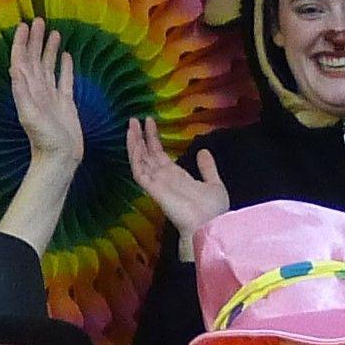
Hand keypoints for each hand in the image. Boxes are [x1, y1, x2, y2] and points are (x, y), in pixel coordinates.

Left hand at [8, 20, 85, 173]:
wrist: (59, 160)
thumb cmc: (44, 140)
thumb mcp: (30, 115)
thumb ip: (21, 92)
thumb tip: (15, 67)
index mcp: (28, 90)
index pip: (22, 60)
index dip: (22, 42)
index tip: (24, 25)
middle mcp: (38, 90)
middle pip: (35, 59)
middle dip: (36, 40)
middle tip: (39, 21)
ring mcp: (52, 96)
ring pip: (49, 66)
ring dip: (49, 49)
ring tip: (54, 32)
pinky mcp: (66, 103)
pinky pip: (65, 80)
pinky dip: (65, 67)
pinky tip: (67, 55)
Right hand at [123, 120, 231, 243]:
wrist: (211, 225)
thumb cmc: (214, 210)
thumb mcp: (214, 183)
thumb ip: (207, 168)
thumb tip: (202, 151)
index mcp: (177, 178)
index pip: (160, 156)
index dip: (154, 139)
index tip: (150, 122)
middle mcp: (164, 180)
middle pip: (147, 156)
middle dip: (140, 138)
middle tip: (134, 119)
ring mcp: (157, 184)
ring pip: (140, 161)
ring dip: (134, 142)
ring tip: (131, 124)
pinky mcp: (153, 189)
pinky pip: (139, 171)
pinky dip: (135, 156)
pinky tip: (134, 141)